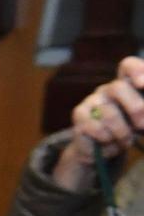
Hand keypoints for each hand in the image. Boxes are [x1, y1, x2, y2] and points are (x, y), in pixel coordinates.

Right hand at [55, 57, 143, 191]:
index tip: (142, 84)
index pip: (128, 66)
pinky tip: (107, 141)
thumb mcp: (142, 119)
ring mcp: (92, 100)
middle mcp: (108, 89)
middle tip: (142, 126)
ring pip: (108, 113)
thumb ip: (143, 110)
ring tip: (125, 140)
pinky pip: (95, 127)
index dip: (136, 70)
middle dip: (135, 108)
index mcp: (127, 85)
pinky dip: (106, 138)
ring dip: (122, 132)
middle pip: (118, 87)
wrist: (100, 149)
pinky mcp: (79, 114)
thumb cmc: (127, 130)